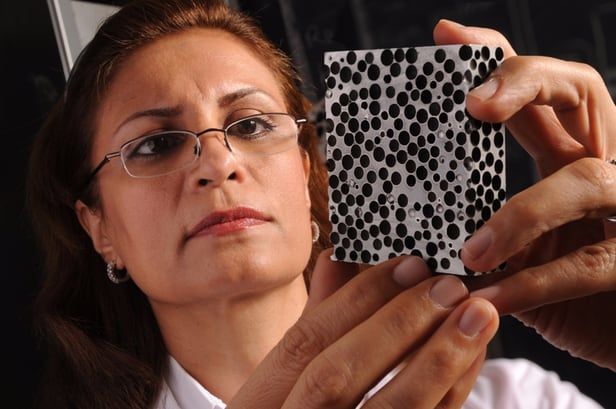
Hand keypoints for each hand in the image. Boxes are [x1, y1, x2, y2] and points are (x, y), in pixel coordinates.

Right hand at [229, 250, 498, 407]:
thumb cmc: (296, 407)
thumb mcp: (287, 375)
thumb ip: (315, 318)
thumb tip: (337, 256)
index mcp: (262, 399)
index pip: (304, 341)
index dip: (357, 299)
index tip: (408, 264)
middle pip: (337, 375)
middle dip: (396, 325)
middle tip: (448, 285)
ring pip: (389, 408)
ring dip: (438, 358)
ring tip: (478, 314)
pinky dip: (452, 389)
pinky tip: (473, 354)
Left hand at [433, 20, 615, 369]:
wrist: (606, 333)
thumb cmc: (546, 285)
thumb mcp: (504, 241)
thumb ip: (468, 215)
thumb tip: (391, 200)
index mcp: (569, 151)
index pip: (540, 86)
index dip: (498, 56)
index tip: (446, 37)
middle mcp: (605, 164)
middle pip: (583, 91)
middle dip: (527, 83)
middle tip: (475, 103)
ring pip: (587, 182)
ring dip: (522, 214)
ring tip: (473, 253)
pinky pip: (586, 265)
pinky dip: (532, 285)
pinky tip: (490, 301)